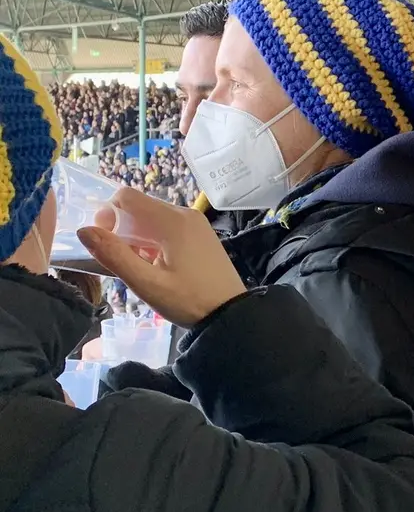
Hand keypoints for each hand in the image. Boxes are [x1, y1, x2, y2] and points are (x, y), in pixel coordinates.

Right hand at [77, 188, 245, 326]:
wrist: (231, 314)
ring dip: (137, 237)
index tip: (106, 242)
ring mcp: (195, 223)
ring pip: (152, 218)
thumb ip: (114, 255)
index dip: (107, 215)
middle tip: (124, 260)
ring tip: (143, 267)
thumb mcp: (146, 283)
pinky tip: (157, 266)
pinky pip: (167, 227)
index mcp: (173, 220)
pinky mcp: (200, 235)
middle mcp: (185, 214)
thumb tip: (84, 230)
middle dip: (122, 229)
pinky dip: (154, 241)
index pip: (126, 196)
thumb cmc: (189, 300)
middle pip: (139, 207)